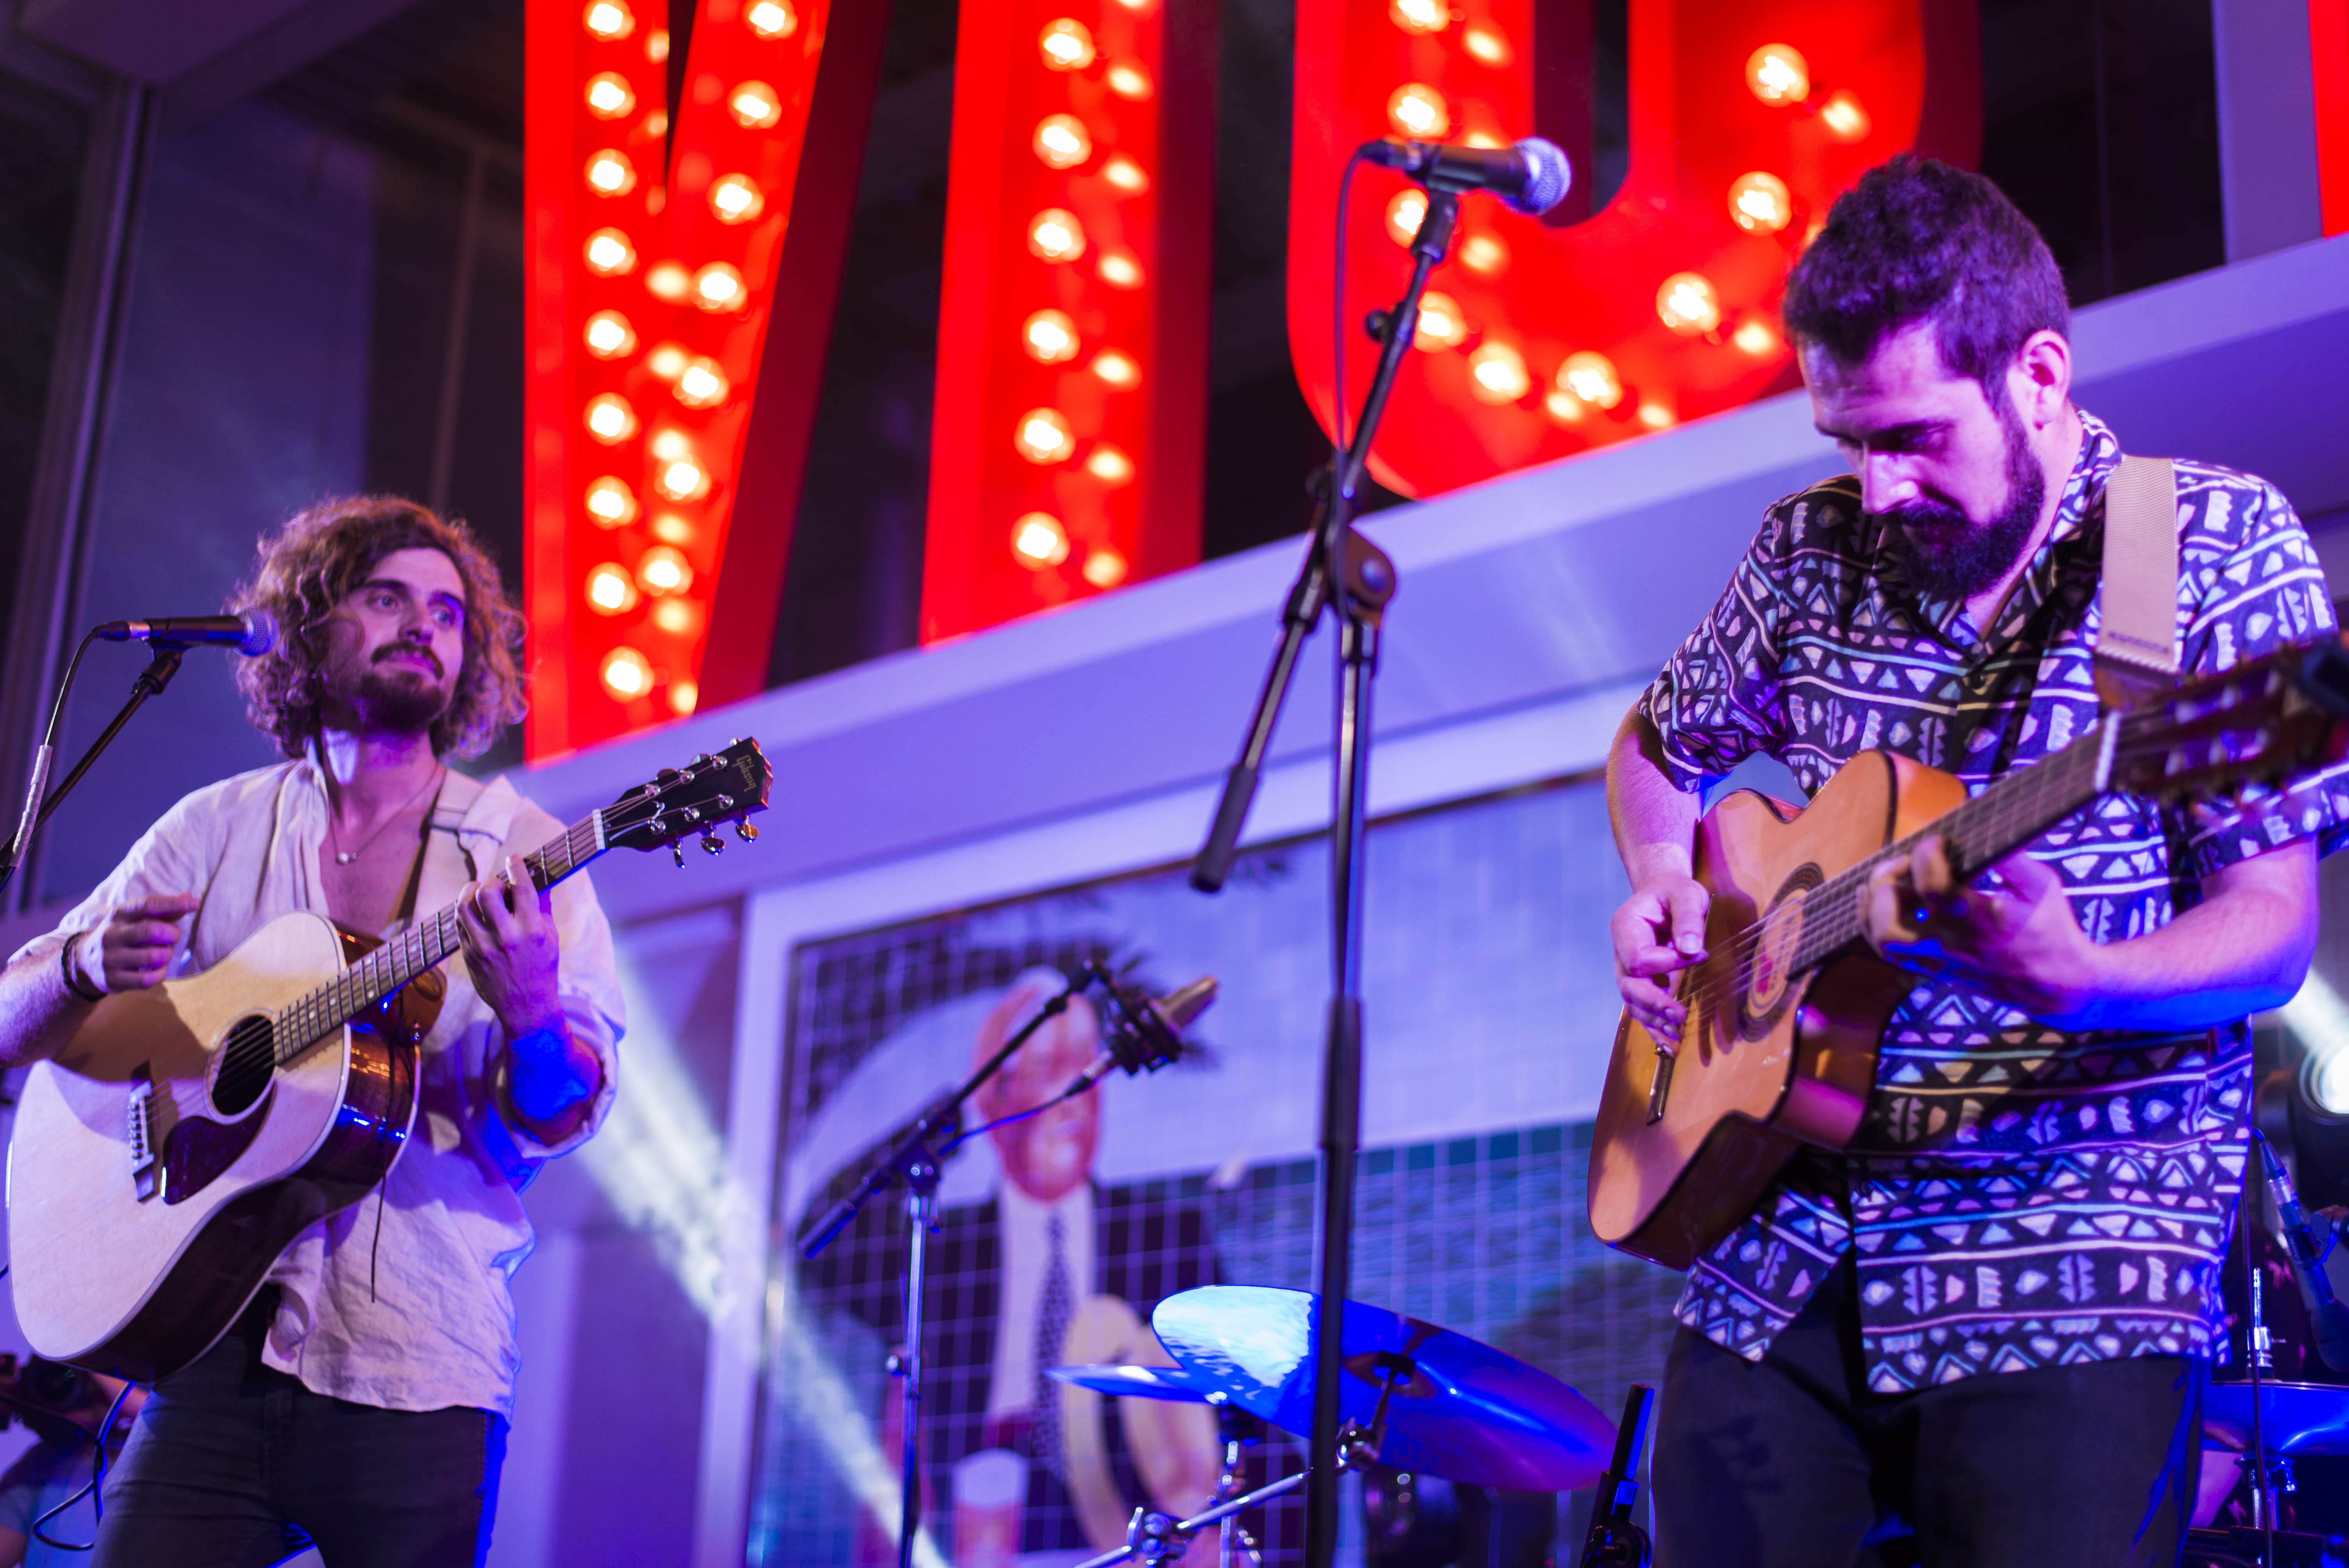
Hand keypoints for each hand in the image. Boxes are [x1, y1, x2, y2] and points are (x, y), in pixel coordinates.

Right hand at [91, 893, 199, 992]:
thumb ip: (163, 911)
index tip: (195, 904)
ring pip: (153, 956)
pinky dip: (160, 974)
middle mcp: (112, 935)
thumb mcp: (135, 919)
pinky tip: (157, 970)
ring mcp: (110, 959)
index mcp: (119, 915)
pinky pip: (148, 979)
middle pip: (152, 931)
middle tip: (172, 937)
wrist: (84, 963)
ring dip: (167, 955)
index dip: (173, 904)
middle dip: (172, 934)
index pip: (147, 905)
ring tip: (162, 954)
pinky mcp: (113, 980)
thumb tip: (190, 898)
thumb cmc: (122, 935)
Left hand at [456, 854, 562, 1038]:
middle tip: (496, 885)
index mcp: (532, 931)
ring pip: (464, 906)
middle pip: (487, 892)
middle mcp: (506, 938)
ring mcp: (483, 947)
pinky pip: (459, 923)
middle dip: (491, 882)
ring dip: (470, 892)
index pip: (521, 888)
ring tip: (479, 892)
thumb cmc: (542, 967)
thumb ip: (542, 907)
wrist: (525, 1006)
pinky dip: (466, 911)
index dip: (516, 867)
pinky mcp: (469, 955)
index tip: (513, 858)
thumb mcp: (550, 937)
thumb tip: (538, 877)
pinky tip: (475, 911)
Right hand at [1612, 873, 1708, 1046]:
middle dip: (1654, 1004)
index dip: (1667, 963)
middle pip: (1629, 986)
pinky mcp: (1641, 983)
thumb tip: (1692, 951)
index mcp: (1625, 927)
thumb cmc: (1675, 892)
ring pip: (1633, 1003)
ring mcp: (1627, 970)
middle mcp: (1621, 952)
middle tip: (1679, 1016)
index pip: (1639, 957)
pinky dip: (1655, 1028)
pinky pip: (1642, 1009)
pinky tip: (1670, 1046)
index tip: (1700, 956)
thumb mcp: (1686, 895)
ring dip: (1654, 1023)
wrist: (1663, 894)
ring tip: (1676, 1040)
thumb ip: (1688, 919)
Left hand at [1863, 834, 2099, 1022]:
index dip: (1925, 853)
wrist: (2056, 983)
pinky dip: (1875, 923)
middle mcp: (1954, 943)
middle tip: (1903, 862)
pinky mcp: (1933, 969)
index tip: (1938, 840)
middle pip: (1891, 920)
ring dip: (1873, 905)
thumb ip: (2010, 858)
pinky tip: (1884, 900)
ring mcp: (1939, 960)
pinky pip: (1890, 952)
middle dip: (1885, 881)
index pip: (1933, 885)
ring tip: (1886, 881)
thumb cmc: (2051, 927)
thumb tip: (1979, 828)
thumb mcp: (2043, 886)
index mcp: (1983, 919)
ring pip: (1883, 939)